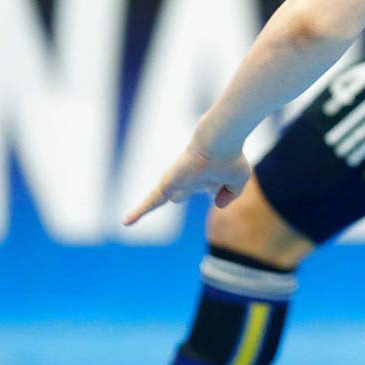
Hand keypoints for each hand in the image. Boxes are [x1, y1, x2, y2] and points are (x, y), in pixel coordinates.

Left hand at [124, 143, 250, 226]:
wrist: (219, 143)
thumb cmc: (231, 157)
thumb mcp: (238, 180)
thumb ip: (231, 194)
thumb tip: (218, 204)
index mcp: (205, 178)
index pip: (200, 188)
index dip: (207, 192)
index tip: (209, 197)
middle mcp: (189, 179)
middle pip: (178, 194)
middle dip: (177, 197)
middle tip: (172, 200)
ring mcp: (176, 181)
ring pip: (159, 198)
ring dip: (146, 208)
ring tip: (130, 219)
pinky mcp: (167, 184)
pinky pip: (151, 202)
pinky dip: (139, 212)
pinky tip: (126, 222)